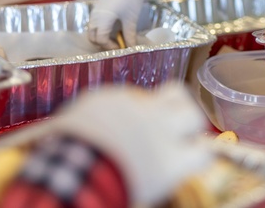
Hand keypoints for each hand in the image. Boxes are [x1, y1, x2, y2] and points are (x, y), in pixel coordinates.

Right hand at [43, 84, 211, 205]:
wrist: (72, 171)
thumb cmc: (62, 151)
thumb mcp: (70, 123)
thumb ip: (89, 118)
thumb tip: (82, 125)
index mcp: (117, 99)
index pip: (141, 97)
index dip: (147, 110)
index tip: (141, 125)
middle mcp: (145, 108)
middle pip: (177, 93)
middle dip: (178, 108)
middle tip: (176, 125)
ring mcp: (162, 132)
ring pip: (194, 116)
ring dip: (191, 129)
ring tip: (187, 143)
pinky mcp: (173, 161)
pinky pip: (202, 153)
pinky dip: (199, 157)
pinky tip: (193, 163)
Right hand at [86, 0, 147, 47]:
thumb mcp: (131, 19)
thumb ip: (130, 35)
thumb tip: (131, 48)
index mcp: (102, 19)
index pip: (100, 39)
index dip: (109, 46)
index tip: (120, 47)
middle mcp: (95, 16)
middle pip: (92, 36)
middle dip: (102, 43)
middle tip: (115, 44)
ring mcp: (95, 11)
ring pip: (92, 29)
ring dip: (100, 36)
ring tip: (114, 37)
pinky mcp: (98, 7)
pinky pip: (94, 22)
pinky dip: (100, 28)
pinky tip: (112, 28)